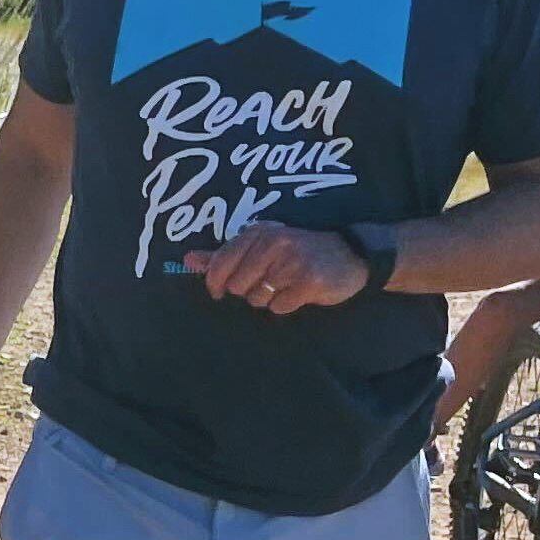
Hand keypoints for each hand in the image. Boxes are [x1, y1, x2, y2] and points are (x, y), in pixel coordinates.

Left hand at [188, 224, 366, 314]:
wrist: (352, 255)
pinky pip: (279, 307)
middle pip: (237, 286)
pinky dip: (286, 305)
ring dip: (268, 299)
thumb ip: (223, 255)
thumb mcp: (261, 246)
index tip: (218, 292)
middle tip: (269, 282)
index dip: (215, 283)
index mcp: (258, 233)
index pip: (220, 263)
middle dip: (248, 291)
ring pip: (257, 299)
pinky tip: (299, 293)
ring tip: (286, 285)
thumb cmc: (299, 252)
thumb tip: (187, 260)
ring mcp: (292, 262)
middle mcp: (274, 243)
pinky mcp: (309, 281)